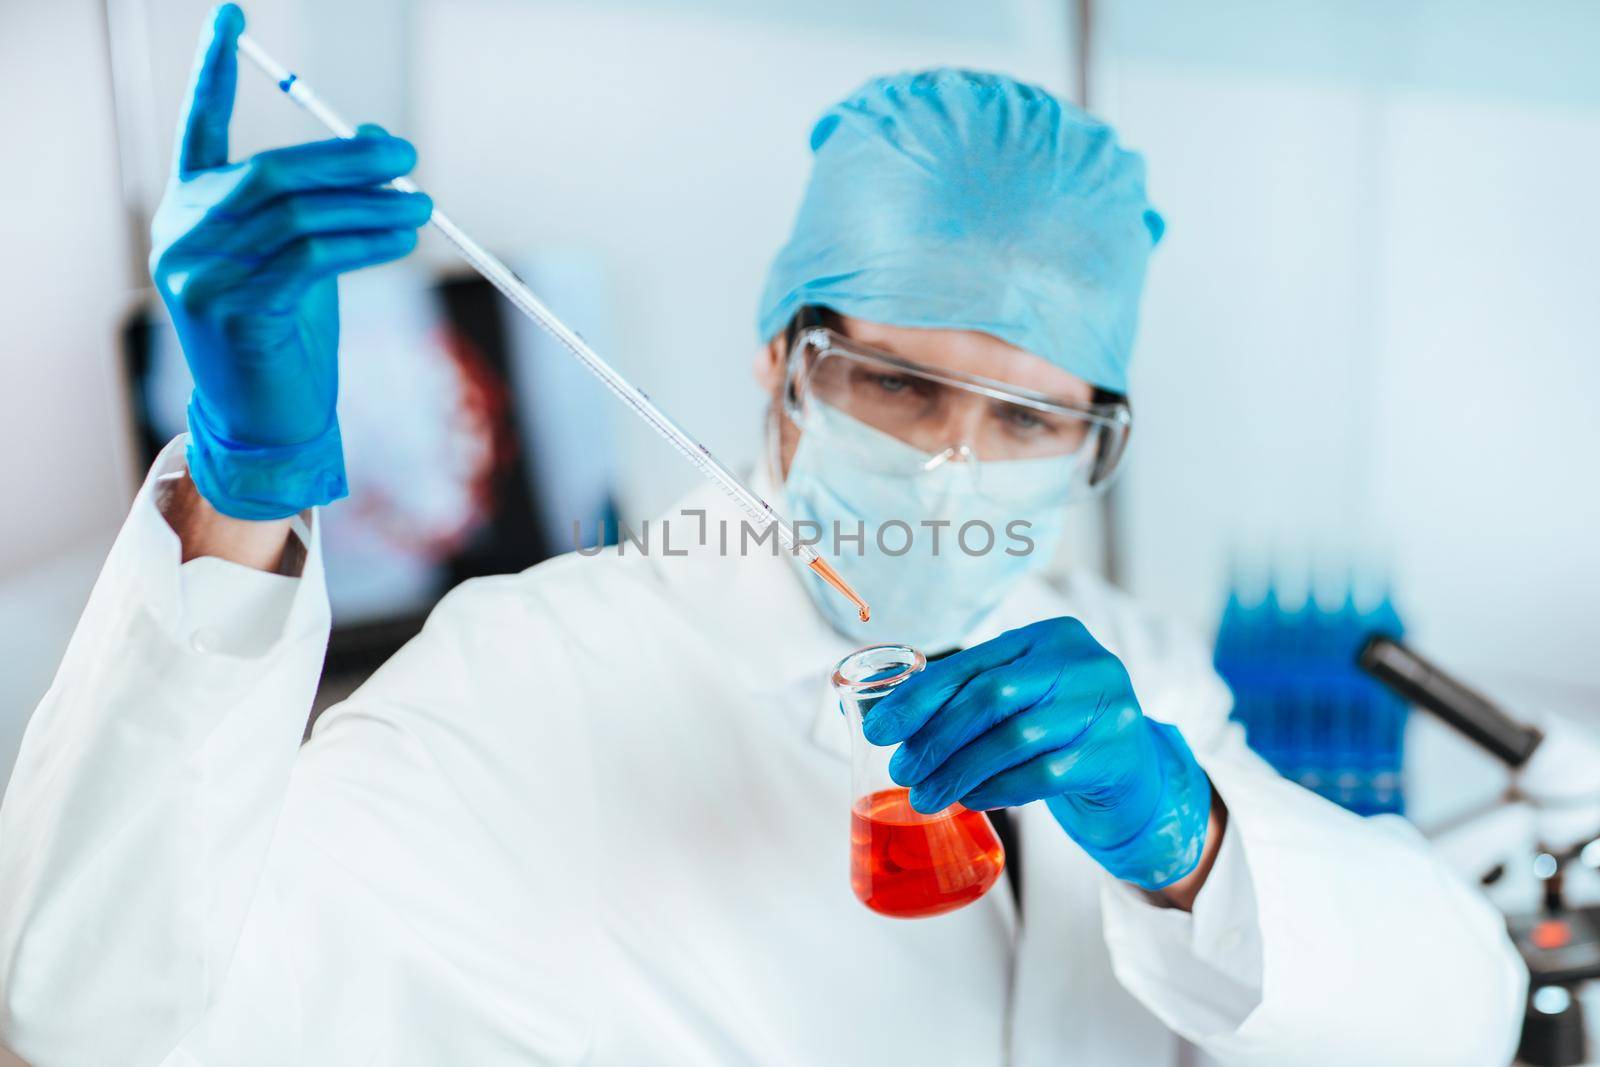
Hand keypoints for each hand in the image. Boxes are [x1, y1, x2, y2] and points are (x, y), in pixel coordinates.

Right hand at [149, 4, 432, 519]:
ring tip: (421, 203)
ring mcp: (197, 270)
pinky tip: (401, 239)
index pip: (198, 124)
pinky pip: (311, 256)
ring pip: (298, 214)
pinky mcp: (230, 305)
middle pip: (272, 171)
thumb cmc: (288, 336)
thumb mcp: (306, 255)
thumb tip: (380, 137)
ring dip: (371, 204)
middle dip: (347, 159)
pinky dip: (364, 241)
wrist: (265, 422)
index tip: (231, 13)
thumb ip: (328, 199)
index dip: (213, 67)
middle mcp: (181, 231)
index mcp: (188, 208)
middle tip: (408, 156)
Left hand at [864, 616, 1212, 891]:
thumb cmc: (1061, 729)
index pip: (971, 664)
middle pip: (991, 697)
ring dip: (960, 771)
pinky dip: (998, 789)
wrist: (1135, 771)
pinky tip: (972, 799)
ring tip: (926, 796)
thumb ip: (972, 696)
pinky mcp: (1114, 754)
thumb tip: (890, 722)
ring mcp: (1104, 706)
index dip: (919, 697)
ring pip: (1014, 738)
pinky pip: (1042, 774)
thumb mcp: (1024, 697)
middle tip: (902, 771)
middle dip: (936, 738)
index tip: (880, 729)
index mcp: (1049, 637)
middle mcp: (1081, 662)